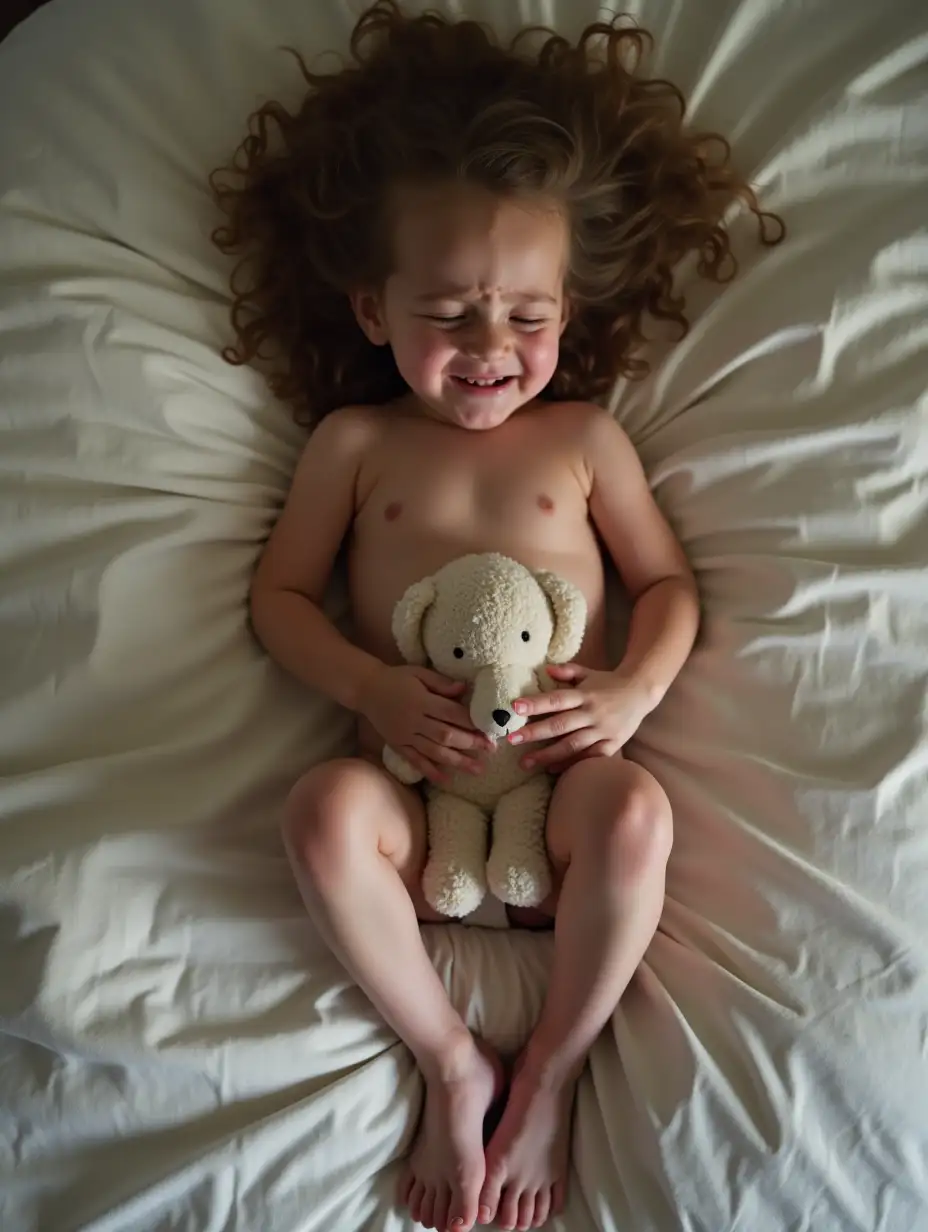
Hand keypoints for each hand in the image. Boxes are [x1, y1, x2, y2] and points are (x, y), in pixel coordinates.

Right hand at [358, 663, 491, 783]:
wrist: (366, 689)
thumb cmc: (396, 678)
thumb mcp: (419, 673)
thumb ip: (441, 682)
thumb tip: (464, 689)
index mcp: (421, 701)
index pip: (451, 714)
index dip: (471, 723)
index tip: (488, 730)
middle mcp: (414, 721)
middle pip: (446, 735)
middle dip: (470, 743)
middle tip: (491, 750)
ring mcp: (405, 736)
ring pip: (434, 751)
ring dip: (457, 761)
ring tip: (477, 769)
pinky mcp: (398, 745)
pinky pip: (415, 761)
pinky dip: (430, 771)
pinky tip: (446, 780)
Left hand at [507, 665, 650, 771]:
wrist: (641, 692)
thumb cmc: (608, 683)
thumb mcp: (588, 673)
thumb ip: (567, 671)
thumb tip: (546, 670)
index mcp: (584, 694)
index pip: (557, 699)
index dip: (536, 704)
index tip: (515, 708)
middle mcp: (592, 713)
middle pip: (560, 725)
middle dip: (535, 733)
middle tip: (512, 739)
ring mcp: (603, 731)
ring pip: (573, 745)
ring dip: (548, 755)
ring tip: (526, 762)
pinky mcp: (612, 744)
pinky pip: (590, 757)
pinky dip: (572, 764)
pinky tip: (553, 770)